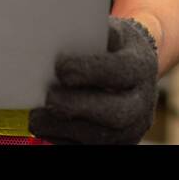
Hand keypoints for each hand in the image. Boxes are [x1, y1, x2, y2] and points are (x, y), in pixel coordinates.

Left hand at [29, 17, 158, 144]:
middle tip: (48, 98)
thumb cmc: (114, 48)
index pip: (119, 71)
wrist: (136, 72)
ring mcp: (133, 128)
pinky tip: (45, 129)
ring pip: (101, 138)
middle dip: (78, 106)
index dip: (91, 70)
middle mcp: (143, 102)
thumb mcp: (111, 32)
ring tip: (35, 118)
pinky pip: (90, 148)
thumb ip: (93, 33)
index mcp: (141, 67)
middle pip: (115, 112)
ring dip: (64, 129)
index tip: (61, 68)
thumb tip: (61, 31)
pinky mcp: (118, 145)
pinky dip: (64, 140)